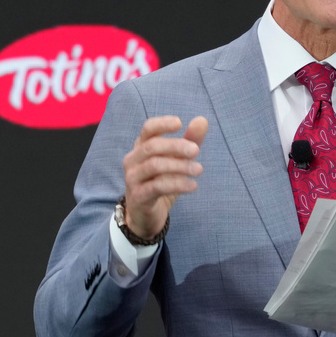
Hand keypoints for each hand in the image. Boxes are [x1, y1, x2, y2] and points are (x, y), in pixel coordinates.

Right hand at [122, 115, 207, 239]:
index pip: (148, 129)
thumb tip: (203, 120)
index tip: (180, 123)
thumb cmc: (161, 183)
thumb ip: (189, 141)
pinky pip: (157, 187)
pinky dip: (177, 184)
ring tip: (199, 170)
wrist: (145, 216)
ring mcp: (132, 178)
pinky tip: (193, 186)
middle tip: (196, 150)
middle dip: (176, 146)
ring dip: (179, 166)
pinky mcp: (138, 196)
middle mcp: (133, 160)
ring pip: (154, 165)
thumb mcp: (177, 162)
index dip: (162, 124)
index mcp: (141, 147)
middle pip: (152, 146)